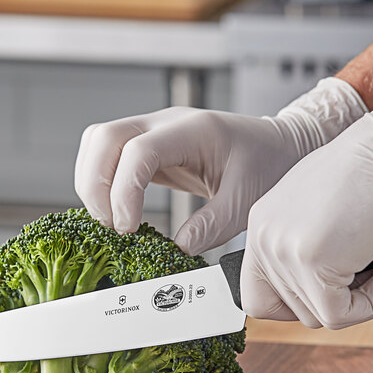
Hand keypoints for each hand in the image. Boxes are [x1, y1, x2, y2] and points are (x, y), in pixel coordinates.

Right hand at [75, 78, 366, 254]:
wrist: (278, 146)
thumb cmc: (269, 164)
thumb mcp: (247, 199)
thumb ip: (213, 225)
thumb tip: (177, 248)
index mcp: (193, 130)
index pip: (138, 150)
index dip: (123, 191)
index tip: (128, 229)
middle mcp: (166, 124)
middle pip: (103, 138)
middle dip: (95, 186)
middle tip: (113, 226)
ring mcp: (155, 133)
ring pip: (98, 143)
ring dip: (93, 183)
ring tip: (112, 220)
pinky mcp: (151, 149)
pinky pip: (110, 157)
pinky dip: (103, 183)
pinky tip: (119, 209)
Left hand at [241, 62, 372, 328]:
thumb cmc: (372, 171)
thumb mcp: (321, 211)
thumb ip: (306, 248)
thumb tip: (314, 291)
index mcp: (262, 224)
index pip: (256, 295)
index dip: (294, 305)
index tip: (329, 292)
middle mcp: (264, 237)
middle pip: (290, 309)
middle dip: (336, 300)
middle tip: (371, 271)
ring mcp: (283, 250)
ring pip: (318, 315)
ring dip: (362, 299)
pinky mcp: (311, 262)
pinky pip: (341, 315)